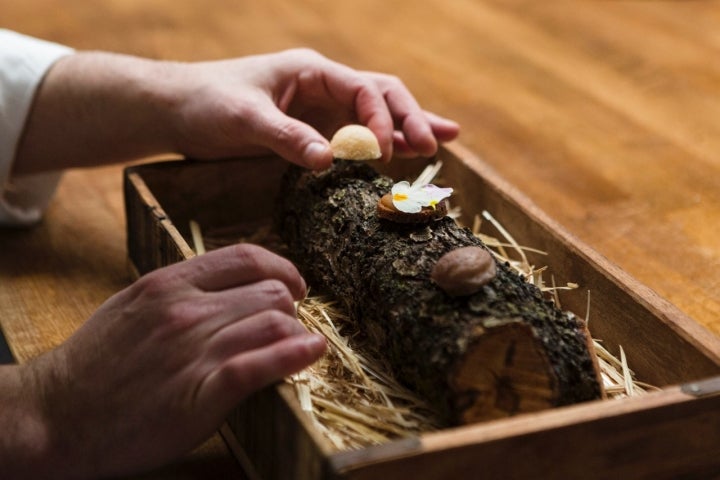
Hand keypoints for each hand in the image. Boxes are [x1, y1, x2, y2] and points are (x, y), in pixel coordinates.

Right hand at [9, 244, 325, 477]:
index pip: (245, 257)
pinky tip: (311, 353)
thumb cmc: (93, 364)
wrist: (54, 417)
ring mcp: (194, 350)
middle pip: (270, 290)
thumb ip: (179, 292)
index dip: (281, 269)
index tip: (293, 286)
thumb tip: (224, 288)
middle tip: (292, 325)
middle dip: (291, 307)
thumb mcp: (132, 307)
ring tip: (297, 346)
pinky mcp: (202, 392)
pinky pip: (261, 363)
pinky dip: (295, 355)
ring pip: (274, 320)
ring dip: (297, 333)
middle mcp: (185, 310)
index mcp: (169, 284)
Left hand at [170, 48, 459, 167]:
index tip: (384, 152)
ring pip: (375, 116)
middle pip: (381, 96)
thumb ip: (285, 136)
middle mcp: (322, 88)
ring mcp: (320, 111)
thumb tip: (329, 161)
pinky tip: (402, 155)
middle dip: (410, 118)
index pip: (362, 89)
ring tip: (444, 142)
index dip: (381, 119)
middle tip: (437, 144)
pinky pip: (354, 139)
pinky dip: (381, 146)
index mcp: (311, 72)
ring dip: (407, 128)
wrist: (176, 111)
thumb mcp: (243, 118)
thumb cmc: (205, 103)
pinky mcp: (312, 133)